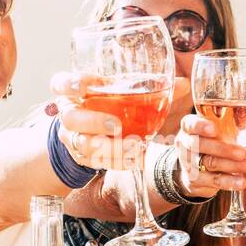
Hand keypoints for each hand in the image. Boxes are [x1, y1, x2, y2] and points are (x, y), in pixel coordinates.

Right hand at [48, 72, 186, 169]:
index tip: (81, 87)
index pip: (61, 83)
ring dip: (109, 148)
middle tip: (116, 126)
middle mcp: (70, 113)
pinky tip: (135, 161)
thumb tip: (184, 83)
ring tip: (135, 148)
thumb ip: (153, 87)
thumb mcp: (126, 92)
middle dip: (93, 122)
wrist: (93, 132)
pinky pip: (96, 162)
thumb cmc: (111, 105)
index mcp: (76, 92)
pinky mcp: (83, 157)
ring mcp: (73, 137)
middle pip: (71, 118)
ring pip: (83, 144)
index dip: (67, 84)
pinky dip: (117, 162)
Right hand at [174, 114, 245, 198]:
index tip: (213, 129)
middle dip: (223, 149)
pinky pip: (214, 180)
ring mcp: (188, 164)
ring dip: (235, 165)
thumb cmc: (210, 149)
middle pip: (201, 145)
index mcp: (190, 130)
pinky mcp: (195, 181)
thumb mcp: (222, 140)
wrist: (192, 174)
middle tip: (242, 152)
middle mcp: (186, 145)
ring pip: (211, 163)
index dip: (200, 126)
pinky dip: (230, 181)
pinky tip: (242, 181)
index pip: (190, 125)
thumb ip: (240, 140)